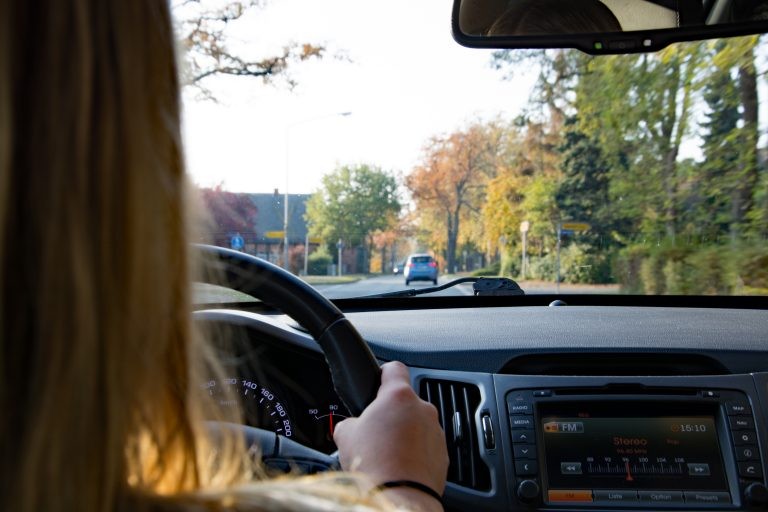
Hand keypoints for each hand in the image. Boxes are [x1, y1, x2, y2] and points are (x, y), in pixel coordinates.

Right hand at [333, 361, 448, 509]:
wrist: (399, 497)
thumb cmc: (373, 464)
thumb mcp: (345, 435)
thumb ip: (350, 421)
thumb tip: (351, 426)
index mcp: (398, 396)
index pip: (394, 368)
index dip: (384, 373)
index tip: (380, 379)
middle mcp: (422, 409)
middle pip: (405, 403)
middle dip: (392, 415)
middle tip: (375, 433)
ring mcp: (436, 432)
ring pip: (417, 426)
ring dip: (405, 435)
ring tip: (387, 455)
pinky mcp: (443, 454)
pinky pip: (427, 447)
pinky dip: (416, 454)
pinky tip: (400, 467)